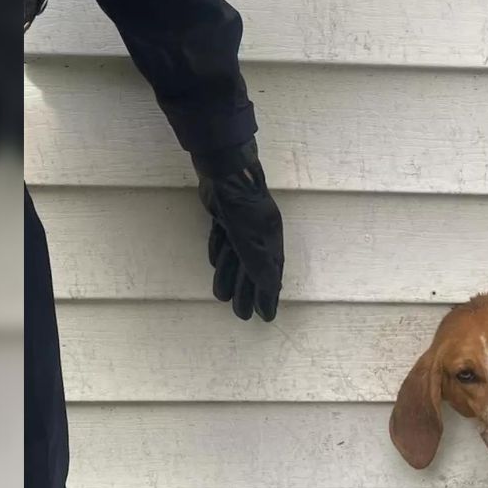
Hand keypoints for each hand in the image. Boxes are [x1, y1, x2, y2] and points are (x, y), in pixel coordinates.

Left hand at [193, 141, 284, 321]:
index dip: (268, 297)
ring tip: (221, 297)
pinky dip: (219, 254)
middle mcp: (259, 236)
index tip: (266, 316)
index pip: (271, 276)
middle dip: (247, 293)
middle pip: (253, 271)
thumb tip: (273, 289)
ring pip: (237, 258)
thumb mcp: (250, 239)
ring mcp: (242, 226)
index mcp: (270, 242)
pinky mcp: (225, 217)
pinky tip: (214, 263)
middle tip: (242, 314)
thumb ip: (259, 264)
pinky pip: (225, 242)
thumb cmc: (241, 207)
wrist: (225, 171)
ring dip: (230, 277)